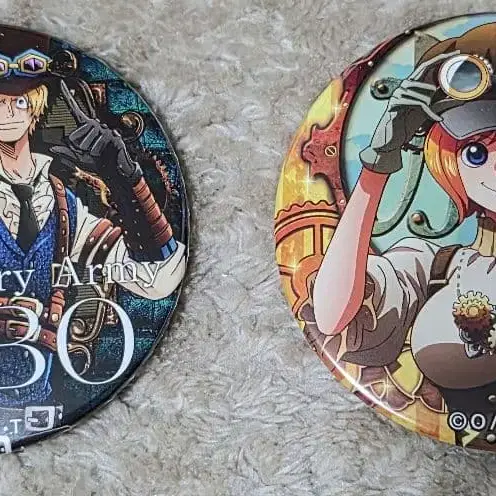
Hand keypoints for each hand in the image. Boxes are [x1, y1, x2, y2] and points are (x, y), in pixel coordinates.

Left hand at [50, 80, 141, 184]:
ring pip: (92, 135)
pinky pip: (103, 139)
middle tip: (89, 153)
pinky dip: (101, 149)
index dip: (68, 97)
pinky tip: (106, 152)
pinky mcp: (115, 136)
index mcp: (85, 128)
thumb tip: (52, 149)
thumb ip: (66, 153)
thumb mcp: (79, 159)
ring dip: (92, 149)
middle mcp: (96, 125)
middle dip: (82, 145)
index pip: (75, 110)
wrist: (113, 171)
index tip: (62, 83)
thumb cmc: (97, 164)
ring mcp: (106, 130)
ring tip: (99, 153)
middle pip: (82, 129)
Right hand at [360, 51, 458, 173]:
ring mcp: (398, 94)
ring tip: (432, 114)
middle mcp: (404, 86)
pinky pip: (418, 103)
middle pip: (424, 73)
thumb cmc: (405, 124)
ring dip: (431, 105)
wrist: (391, 139)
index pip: (426, 66)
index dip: (440, 58)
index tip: (455, 53)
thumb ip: (442, 104)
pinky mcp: (395, 104)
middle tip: (446, 81)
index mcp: (412, 85)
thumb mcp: (427, 111)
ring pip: (424, 93)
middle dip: (436, 78)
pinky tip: (435, 119)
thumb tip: (460, 99)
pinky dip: (429, 112)